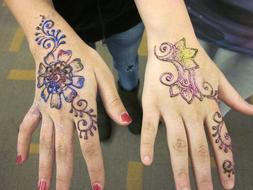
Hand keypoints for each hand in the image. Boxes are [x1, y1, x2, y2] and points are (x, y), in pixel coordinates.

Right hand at [16, 16, 130, 189]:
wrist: (56, 43)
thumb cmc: (82, 58)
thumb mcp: (103, 75)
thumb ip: (112, 101)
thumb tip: (126, 122)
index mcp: (81, 107)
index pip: (90, 144)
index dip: (95, 167)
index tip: (97, 186)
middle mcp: (62, 113)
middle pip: (65, 150)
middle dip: (66, 176)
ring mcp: (47, 110)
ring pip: (45, 144)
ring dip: (44, 167)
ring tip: (43, 187)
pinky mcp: (37, 104)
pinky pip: (28, 126)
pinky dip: (23, 142)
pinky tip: (20, 158)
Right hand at [140, 37, 252, 189]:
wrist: (173, 44)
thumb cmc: (195, 61)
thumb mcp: (218, 79)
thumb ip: (234, 98)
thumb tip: (252, 112)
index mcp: (208, 107)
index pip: (220, 141)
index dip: (225, 164)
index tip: (227, 184)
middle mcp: (192, 111)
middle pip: (199, 148)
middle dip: (203, 174)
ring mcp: (171, 108)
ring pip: (177, 143)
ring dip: (180, 168)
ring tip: (182, 188)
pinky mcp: (152, 103)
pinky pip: (150, 126)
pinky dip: (148, 143)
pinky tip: (146, 160)